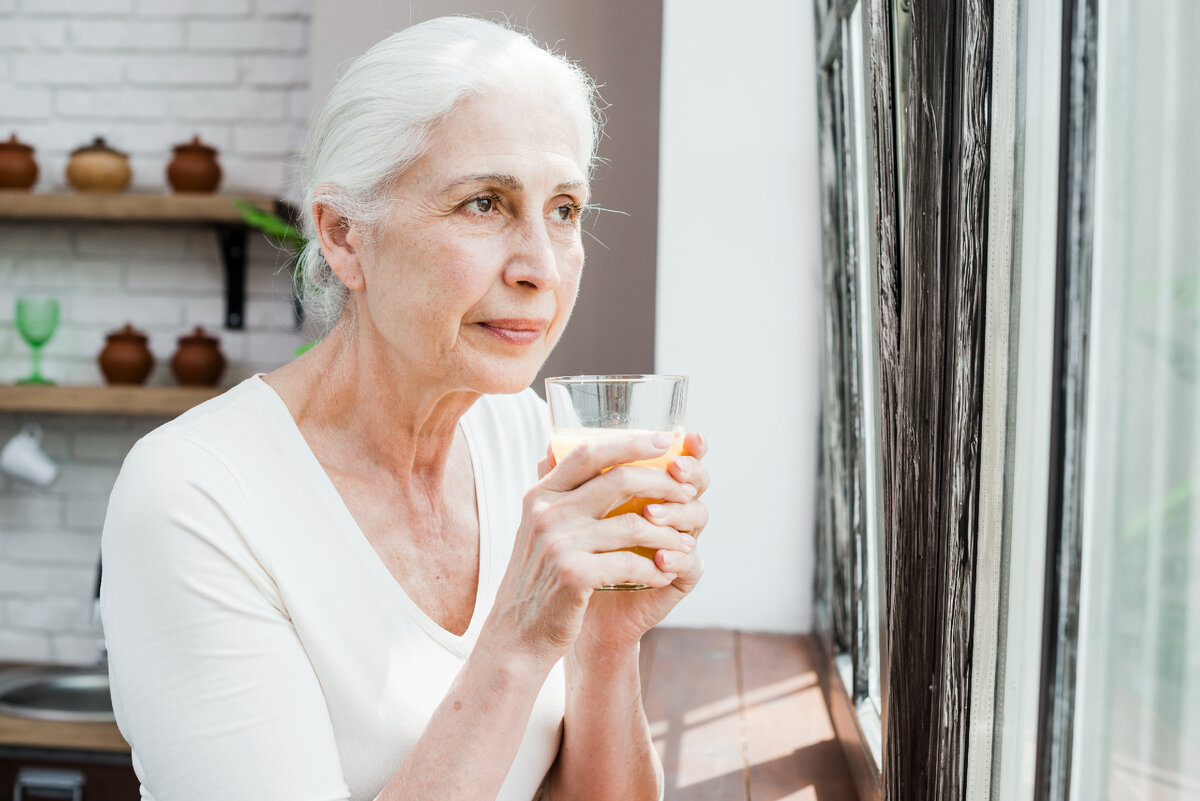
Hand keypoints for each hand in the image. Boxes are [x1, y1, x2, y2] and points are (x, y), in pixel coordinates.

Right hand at [486, 432, 699, 669]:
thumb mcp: (536, 529)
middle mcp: (546, 513)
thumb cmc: (539, 580)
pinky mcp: (573, 576)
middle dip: (663, 482)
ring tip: (685, 541)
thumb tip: (573, 450)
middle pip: (618, 479)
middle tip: (688, 492)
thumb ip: (558, 494)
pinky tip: (664, 573)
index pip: (588, 451)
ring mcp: (558, 544)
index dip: (631, 441)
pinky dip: (654, 568)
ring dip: (668, 533)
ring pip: (633, 523)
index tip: (667, 439)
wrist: (517, 635)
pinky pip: (630, 562)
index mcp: (540, 495)